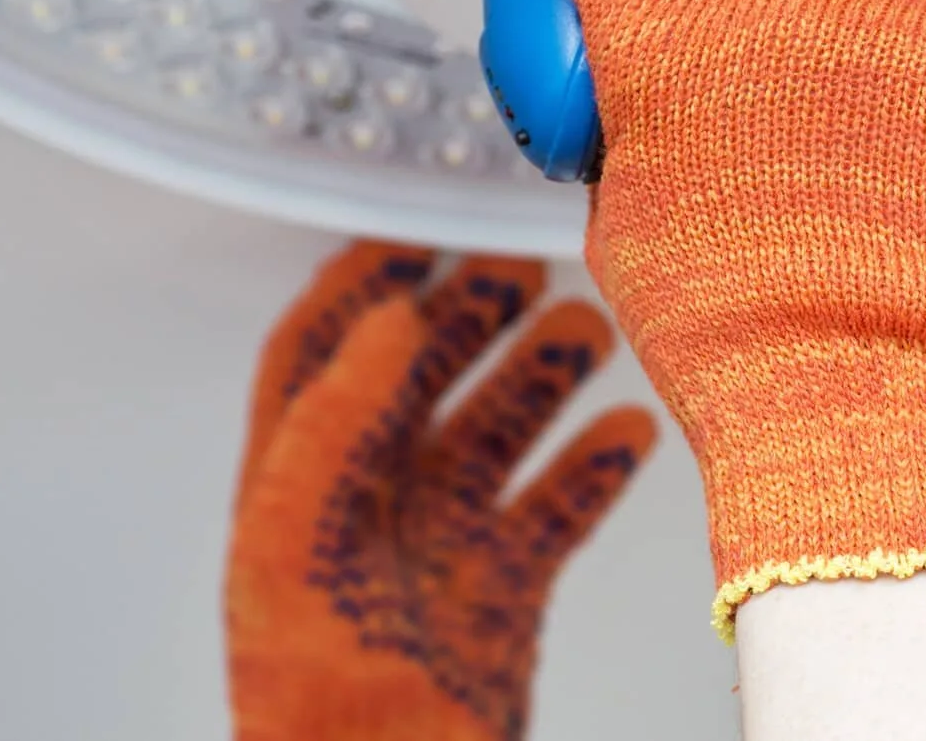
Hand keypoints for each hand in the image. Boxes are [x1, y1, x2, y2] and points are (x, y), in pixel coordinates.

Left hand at [226, 241, 655, 740]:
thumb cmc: (319, 710)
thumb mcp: (299, 550)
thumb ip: (335, 425)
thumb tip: (384, 318)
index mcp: (298, 492)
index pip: (319, 357)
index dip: (363, 286)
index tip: (419, 231)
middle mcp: (367, 511)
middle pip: (419, 381)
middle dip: (470, 315)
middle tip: (524, 264)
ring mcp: (438, 551)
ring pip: (496, 434)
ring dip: (541, 375)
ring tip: (590, 329)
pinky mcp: (502, 594)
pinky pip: (555, 509)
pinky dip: (595, 464)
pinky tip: (627, 428)